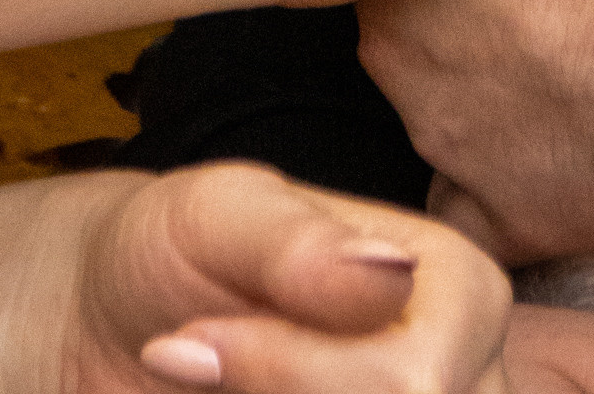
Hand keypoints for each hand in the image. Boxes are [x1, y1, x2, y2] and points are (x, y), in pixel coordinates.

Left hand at [61, 161, 510, 392]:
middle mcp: (469, 382)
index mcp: (458, 291)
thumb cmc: (180, 255)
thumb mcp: (217, 218)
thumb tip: (392, 274)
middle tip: (211, 375)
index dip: (287, 377)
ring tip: (228, 389)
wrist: (124, 326)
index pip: (410, 385)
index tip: (197, 345)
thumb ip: (299, 246)